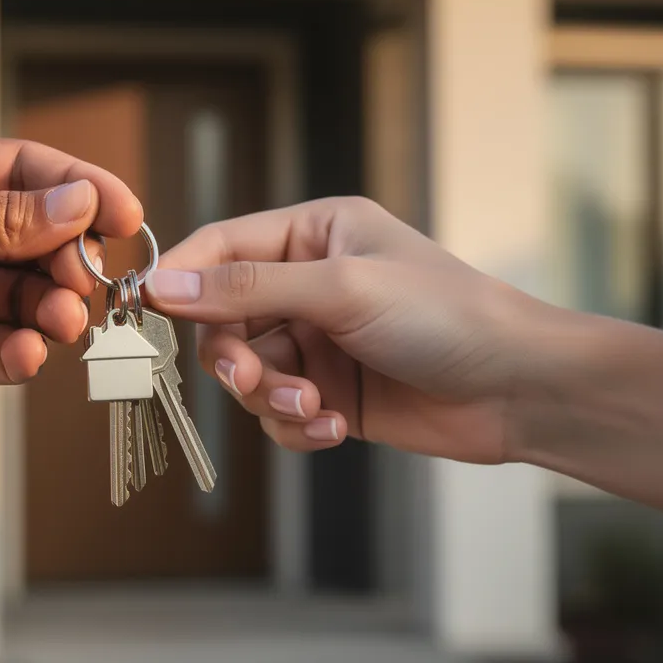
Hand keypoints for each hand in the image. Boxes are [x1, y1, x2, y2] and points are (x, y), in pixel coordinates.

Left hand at [0, 132, 140, 419]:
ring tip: (62, 321)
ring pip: (22, 300)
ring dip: (51, 310)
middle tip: (90, 281)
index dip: (81, 192)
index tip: (127, 216)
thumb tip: (78, 206)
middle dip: (70, 260)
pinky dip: (17, 355)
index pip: (27, 175)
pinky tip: (25, 355)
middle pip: (35, 241)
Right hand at [144, 197, 543, 462]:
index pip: (220, 247)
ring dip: (270, 398)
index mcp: (314, 234)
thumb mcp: (341, 289)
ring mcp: (320, 341)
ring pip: (249, 374)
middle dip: (235, 357)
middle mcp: (310, 283)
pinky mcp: (332, 393)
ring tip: (312, 409)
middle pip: (224, 319)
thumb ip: (247, 287)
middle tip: (252, 381)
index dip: (179, 278)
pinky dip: (295, 425)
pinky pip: (279, 413)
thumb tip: (162, 286)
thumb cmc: (446, 315)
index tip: (143, 312)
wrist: (519, 389)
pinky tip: (333, 428)